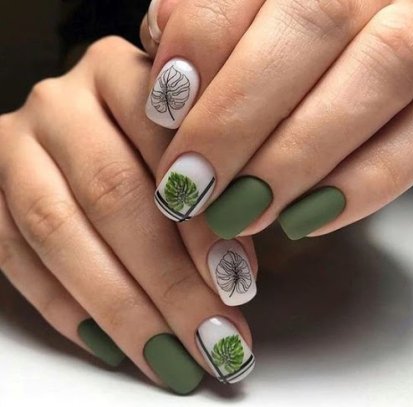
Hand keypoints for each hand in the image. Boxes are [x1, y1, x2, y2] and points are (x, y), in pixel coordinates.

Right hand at [0, 36, 257, 393]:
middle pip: (112, 195)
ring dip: (120, 306)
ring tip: (171, 355)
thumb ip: (216, 192)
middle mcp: (63, 102)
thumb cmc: (158, 143)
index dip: (201, 226)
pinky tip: (113, 343)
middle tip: (212, 337)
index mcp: (122, 72)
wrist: (84, 125)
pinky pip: (13, 254)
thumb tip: (234, 276)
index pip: (166, 148)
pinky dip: (66, 307)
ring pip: (59, 230)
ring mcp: (17, 144)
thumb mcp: (192, 145)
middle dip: (167, 281)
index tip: (236, 287)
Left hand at [141, 0, 412, 239]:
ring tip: (242, 214)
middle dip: (237, 120)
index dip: (200, 46)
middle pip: (311, 25)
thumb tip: (166, 47)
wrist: (353, 63)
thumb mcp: (238, 29)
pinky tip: (304, 219)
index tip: (163, 112)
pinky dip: (361, 185)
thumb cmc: (277, 52)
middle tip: (191, 188)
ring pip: (379, 72)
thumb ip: (204, 27)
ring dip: (296, 158)